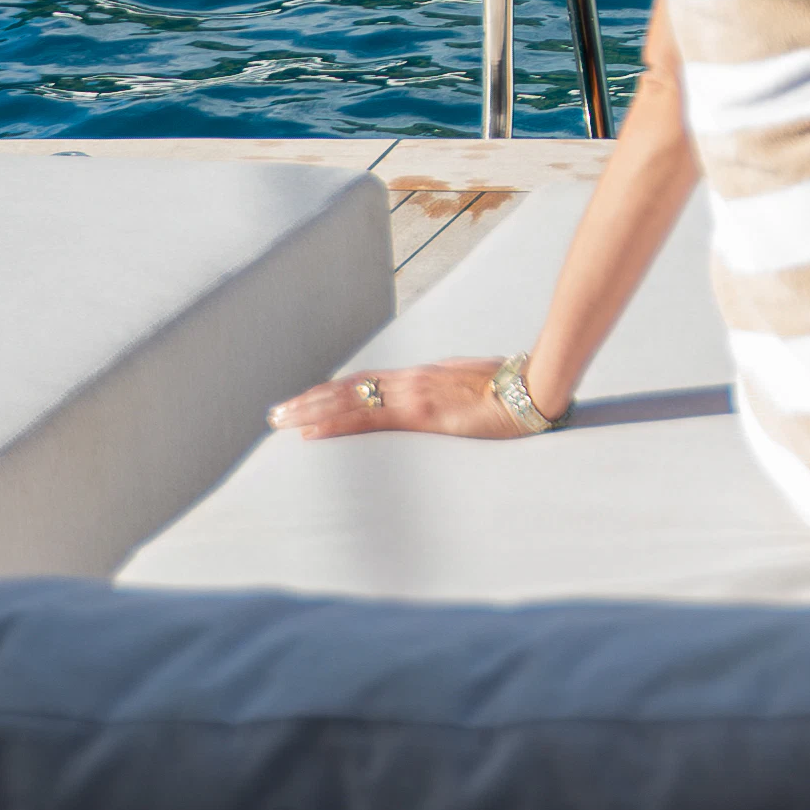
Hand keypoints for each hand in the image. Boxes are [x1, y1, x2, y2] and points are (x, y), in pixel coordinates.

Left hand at [273, 358, 547, 442]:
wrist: (535, 388)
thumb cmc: (514, 391)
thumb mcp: (474, 388)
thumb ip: (451, 393)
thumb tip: (443, 402)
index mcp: (424, 377)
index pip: (367, 383)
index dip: (334, 392)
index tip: (306, 402)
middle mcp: (412, 381)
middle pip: (348, 388)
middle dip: (309, 401)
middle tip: (275, 414)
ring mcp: (413, 394)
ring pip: (348, 399)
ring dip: (309, 410)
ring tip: (279, 421)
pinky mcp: (420, 412)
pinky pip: (367, 418)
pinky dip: (334, 423)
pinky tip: (310, 432)